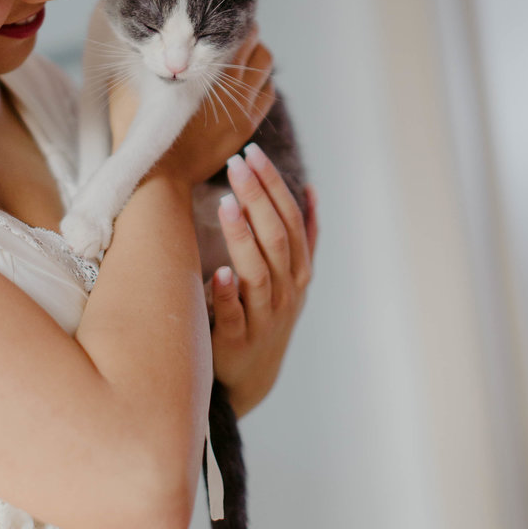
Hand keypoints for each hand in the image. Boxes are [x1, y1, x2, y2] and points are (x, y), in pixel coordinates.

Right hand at [107, 26, 274, 181]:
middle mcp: (229, 85)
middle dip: (246, 34)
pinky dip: (262, 81)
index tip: (221, 18)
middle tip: (232, 32)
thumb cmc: (138, 132)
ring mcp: (243, 106)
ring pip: (266, 66)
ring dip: (257, 56)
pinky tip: (248, 81)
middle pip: (255, 43)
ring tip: (242, 54)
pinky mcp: (247, 125)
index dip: (229, 21)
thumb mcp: (126, 89)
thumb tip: (135, 39)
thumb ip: (135, 62)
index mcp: (202, 71)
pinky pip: (269, 93)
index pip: (233, 32)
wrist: (159, 175)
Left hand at [207, 147, 317, 417]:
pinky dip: (227, 293)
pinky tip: (217, 272)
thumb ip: (303, 236)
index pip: (290, 219)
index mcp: (298, 270)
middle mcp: (287, 290)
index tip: (252, 152)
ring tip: (224, 203)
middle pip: (276, 238)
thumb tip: (310, 189)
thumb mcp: (291, 276)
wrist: (250, 376)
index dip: (273, 185)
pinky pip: (234, 315)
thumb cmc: (266, 314)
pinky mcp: (237, 340)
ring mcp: (264, 316)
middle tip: (236, 163)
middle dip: (257, 198)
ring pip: (257, 272)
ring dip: (242, 237)